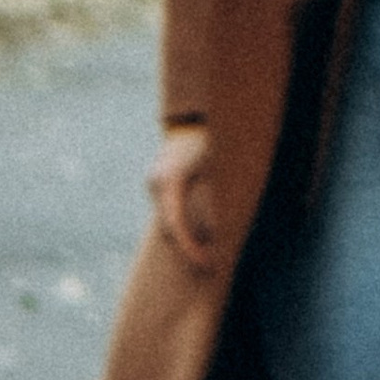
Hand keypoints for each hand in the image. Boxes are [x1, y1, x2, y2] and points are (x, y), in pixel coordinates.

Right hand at [146, 125, 215, 266]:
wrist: (197, 114)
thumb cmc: (216, 136)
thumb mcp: (224, 164)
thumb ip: (222, 195)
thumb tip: (223, 229)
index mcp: (170, 180)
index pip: (175, 225)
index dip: (191, 249)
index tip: (208, 263)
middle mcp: (157, 182)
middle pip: (169, 228)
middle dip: (189, 249)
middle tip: (211, 266)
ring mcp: (155, 182)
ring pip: (167, 220)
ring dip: (186, 238)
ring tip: (209, 253)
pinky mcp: (160, 182)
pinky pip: (169, 210)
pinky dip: (183, 225)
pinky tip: (201, 235)